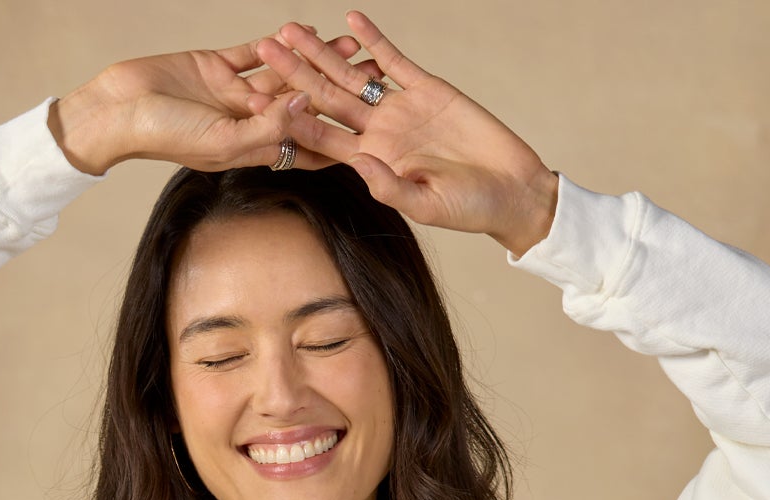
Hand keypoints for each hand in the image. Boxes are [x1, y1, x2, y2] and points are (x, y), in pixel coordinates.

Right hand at [53, 38, 360, 175]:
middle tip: (375, 78)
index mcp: (254, 150)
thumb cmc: (165, 137)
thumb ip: (266, 126)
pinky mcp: (217, 67)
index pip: (305, 147)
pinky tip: (304, 30)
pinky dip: (276, 43)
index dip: (338, 139)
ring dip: (314, 64)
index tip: (373, 132)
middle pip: (303, 108)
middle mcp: (249, 123)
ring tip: (350, 48)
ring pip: (283, 77)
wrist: (120, 111)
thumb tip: (307, 108)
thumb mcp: (222, 141)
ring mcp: (234, 94)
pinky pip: (253, 54)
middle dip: (338, 94)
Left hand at [251, 11, 558, 252]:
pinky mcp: (427, 88)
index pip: (323, 138)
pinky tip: (350, 20)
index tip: (260, 103)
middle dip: (295, 74)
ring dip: (323, 52)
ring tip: (293, 29)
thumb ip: (391, 186)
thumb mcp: (428, 204)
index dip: (291, 119)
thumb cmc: (469, 209)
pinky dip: (373, 39)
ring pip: (353, 73)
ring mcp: (401, 108)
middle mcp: (380, 133)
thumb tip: (360, 164)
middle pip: (328, 99)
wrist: (510, 189)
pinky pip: (394, 59)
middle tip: (263, 49)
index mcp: (372, 162)